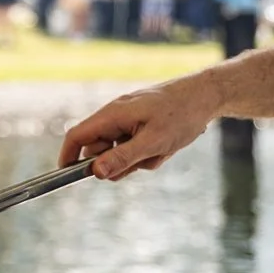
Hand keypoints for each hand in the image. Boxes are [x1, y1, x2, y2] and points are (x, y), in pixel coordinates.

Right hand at [59, 74, 222, 179]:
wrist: (207, 96)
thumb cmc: (181, 115)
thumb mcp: (153, 142)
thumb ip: (123, 157)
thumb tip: (95, 172)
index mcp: (113, 114)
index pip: (77, 136)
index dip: (68, 156)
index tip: (66, 176)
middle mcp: (116, 115)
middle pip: (99, 150)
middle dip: (119, 163)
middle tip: (144, 160)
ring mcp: (128, 120)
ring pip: (120, 152)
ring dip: (138, 160)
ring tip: (161, 150)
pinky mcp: (140, 125)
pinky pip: (135, 148)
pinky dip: (149, 154)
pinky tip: (166, 146)